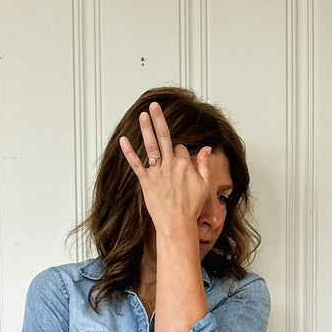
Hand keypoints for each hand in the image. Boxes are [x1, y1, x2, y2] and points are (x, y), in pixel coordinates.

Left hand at [119, 101, 211, 238]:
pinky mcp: (146, 182)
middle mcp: (171, 165)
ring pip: (151, 146)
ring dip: (146, 129)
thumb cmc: (191, 208)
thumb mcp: (204, 185)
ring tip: (142, 115)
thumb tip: (207, 148)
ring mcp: (158, 173)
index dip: (180, 153)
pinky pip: (136, 164)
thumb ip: (204, 164)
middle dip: (159, 119)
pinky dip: (129, 152)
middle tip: (154, 106)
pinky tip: (123, 140)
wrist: (177, 225)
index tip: (179, 163)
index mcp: (185, 165)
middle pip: (165, 137)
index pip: (180, 148)